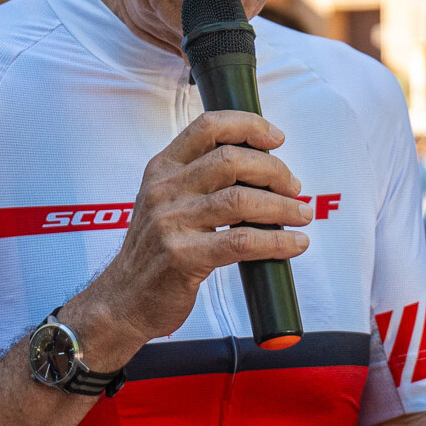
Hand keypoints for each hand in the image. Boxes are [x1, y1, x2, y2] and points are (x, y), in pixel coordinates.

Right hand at [68, 111, 311, 364]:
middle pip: (231, 160)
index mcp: (161, 169)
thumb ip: (199, 181)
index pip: (208, 127)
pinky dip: (277, 241)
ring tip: (302, 214)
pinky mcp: (183, 256)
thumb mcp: (164, 203)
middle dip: (274, 170)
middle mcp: (164, 190)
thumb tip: (262, 171)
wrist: (123, 299)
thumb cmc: (153, 252)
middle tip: (294, 188)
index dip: (248, 126)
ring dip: (283, 207)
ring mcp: (171, 223)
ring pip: (241, 200)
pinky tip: (295, 244)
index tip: (276, 138)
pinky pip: (243, 241)